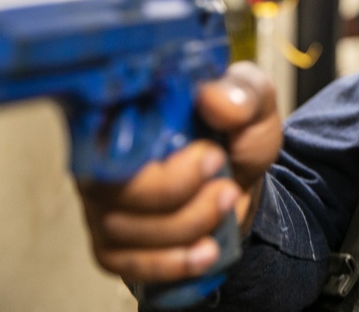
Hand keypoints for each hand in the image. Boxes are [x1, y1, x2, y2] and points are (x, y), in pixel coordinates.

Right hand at [76, 61, 281, 283]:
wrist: (242, 181)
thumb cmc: (236, 135)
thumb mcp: (254, 104)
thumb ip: (242, 93)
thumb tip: (214, 99)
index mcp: (127, 114)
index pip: (107, 134)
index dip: (154, 151)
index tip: (209, 153)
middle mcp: (104, 159)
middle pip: (113, 188)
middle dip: (178, 193)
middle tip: (225, 184)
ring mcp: (104, 205)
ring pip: (125, 229)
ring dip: (188, 224)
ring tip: (227, 203)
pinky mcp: (114, 245)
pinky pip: (130, 263)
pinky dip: (174, 262)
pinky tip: (206, 251)